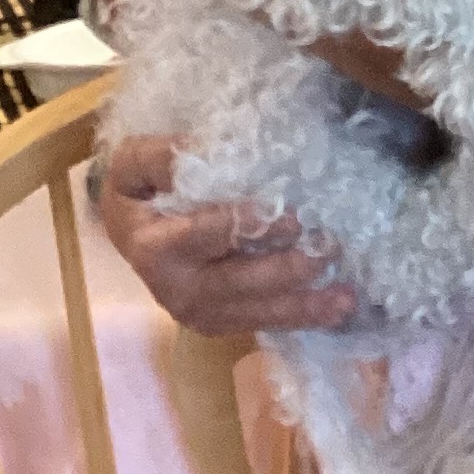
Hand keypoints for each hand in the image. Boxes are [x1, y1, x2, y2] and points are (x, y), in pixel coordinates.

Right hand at [98, 135, 358, 340]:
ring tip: (346, 297)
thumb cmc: (137, 190)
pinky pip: (261, 323)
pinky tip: (336, 311)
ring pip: (256, 312)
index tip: (290, 216)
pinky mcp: (217, 324)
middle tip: (330, 249)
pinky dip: (300, 318)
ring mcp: (197, 312)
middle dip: (288, 269)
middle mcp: (175, 289)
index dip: (247, 225)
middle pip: (238, 282)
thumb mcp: (134, 163)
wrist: (127, 231)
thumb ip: (164, 156)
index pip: (207, 235)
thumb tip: (209, 148)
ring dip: (304, 306)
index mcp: (153, 247)